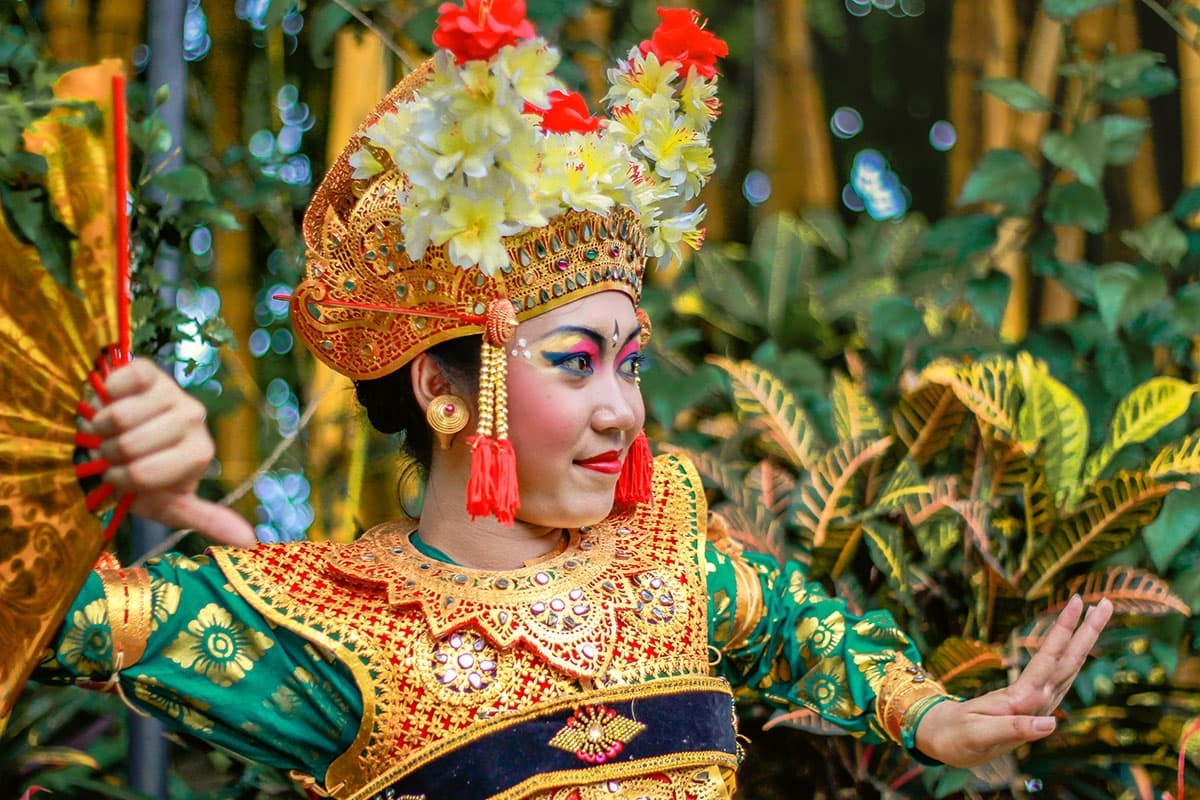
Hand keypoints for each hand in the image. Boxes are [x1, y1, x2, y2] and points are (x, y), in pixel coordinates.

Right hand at [86, 359, 256, 547]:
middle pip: (129, 444)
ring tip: (107, 430)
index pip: (143, 474)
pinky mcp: (148, 370)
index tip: (120, 475)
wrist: (116, 437)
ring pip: (119, 415)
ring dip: (99, 426)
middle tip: (111, 451)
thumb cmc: (141, 476)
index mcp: (199, 453)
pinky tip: (110, 402)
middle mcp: (193, 419)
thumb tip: (249, 541)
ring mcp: (172, 391)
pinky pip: (119, 381)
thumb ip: (205, 519)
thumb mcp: (168, 504)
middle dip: (108, 453)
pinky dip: (104, 395)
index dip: (120, 478)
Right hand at [912, 595, 1112, 767]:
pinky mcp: (1032, 703)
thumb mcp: (979, 734)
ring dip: (1083, 640)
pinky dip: (1069, 653)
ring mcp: (1039, 702)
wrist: (947, 745)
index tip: (1077, 603)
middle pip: (1070, 661)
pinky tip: (1075, 645)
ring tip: (1097, 614)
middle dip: (1088, 632)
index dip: (1063, 630)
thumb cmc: (957, 737)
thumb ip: (1014, 729)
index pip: (1050, 659)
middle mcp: (1039, 701)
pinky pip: (1057, 672)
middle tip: (1106, 602)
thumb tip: (1050, 724)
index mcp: (1025, 702)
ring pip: (1068, 666)